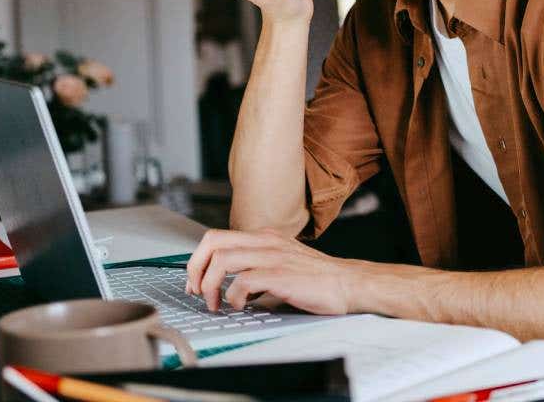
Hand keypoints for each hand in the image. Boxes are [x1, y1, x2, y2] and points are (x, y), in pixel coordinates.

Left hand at [184, 228, 359, 314]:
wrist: (348, 283)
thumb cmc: (317, 278)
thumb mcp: (282, 262)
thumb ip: (257, 266)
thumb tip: (230, 284)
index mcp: (265, 237)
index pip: (217, 237)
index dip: (198, 260)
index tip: (195, 281)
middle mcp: (266, 241)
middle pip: (213, 241)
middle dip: (195, 268)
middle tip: (197, 290)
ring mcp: (273, 256)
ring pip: (223, 259)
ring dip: (210, 285)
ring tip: (216, 303)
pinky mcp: (280, 275)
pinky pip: (242, 281)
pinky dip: (233, 297)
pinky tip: (240, 306)